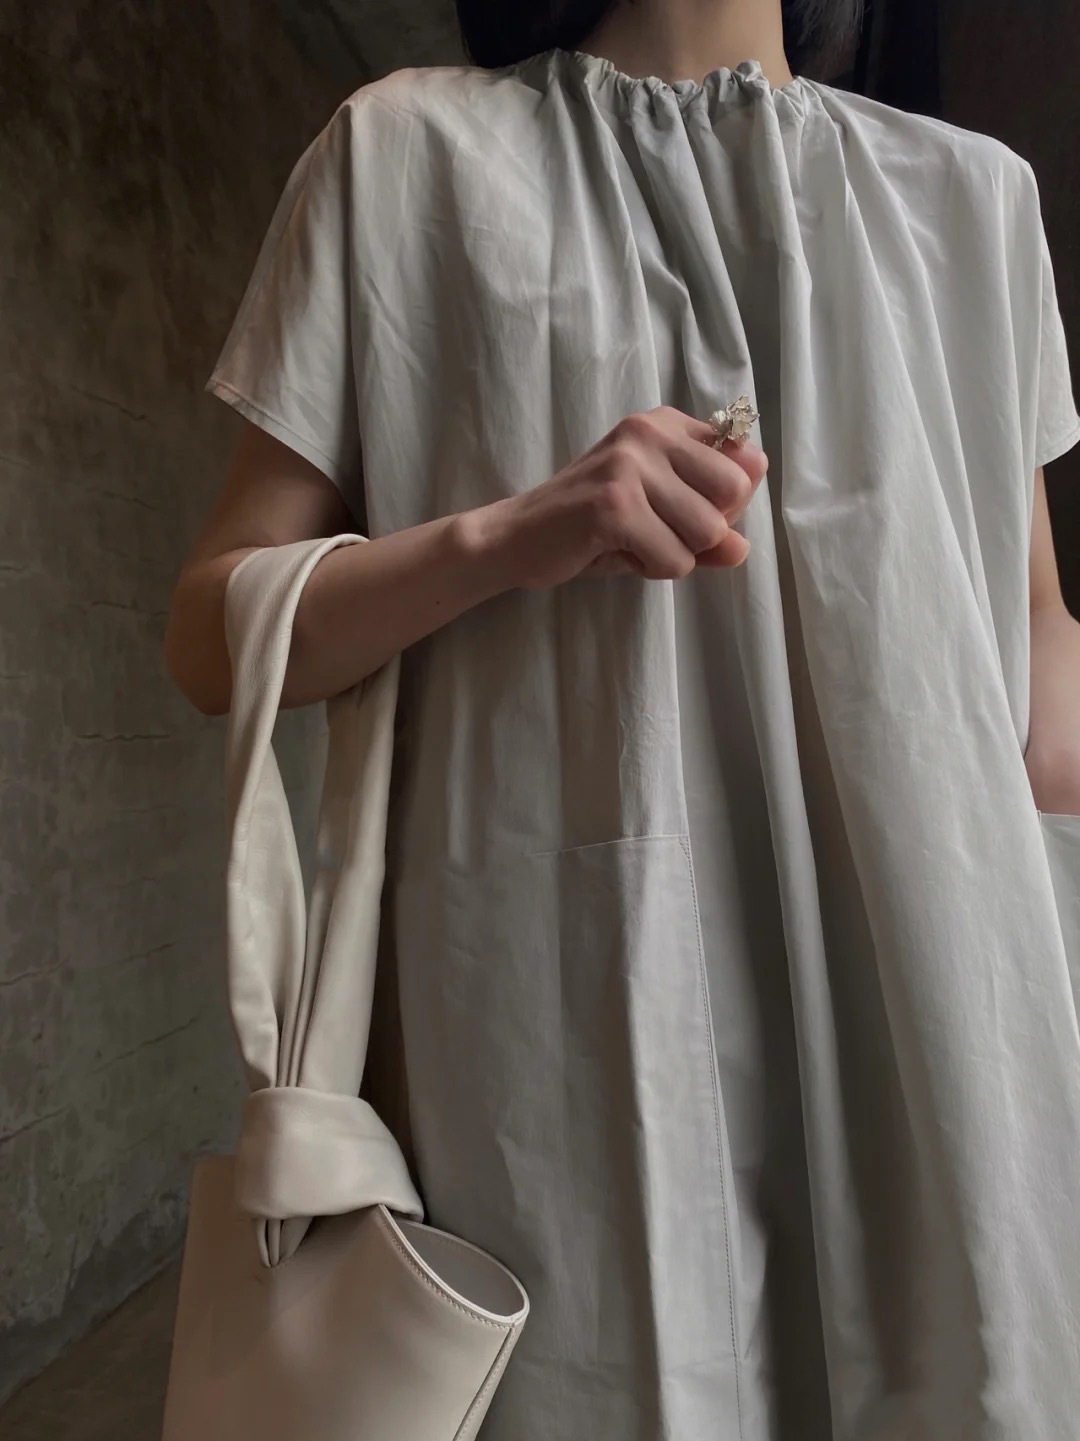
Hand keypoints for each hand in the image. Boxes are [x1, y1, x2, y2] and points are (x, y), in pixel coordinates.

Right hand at [485, 405, 767, 590]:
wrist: (516, 537)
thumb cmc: (589, 527)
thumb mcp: (657, 517)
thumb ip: (707, 528)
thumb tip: (743, 548)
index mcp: (665, 424)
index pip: (745, 462)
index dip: (725, 504)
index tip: (680, 510)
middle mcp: (650, 432)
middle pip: (734, 493)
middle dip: (705, 531)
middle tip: (658, 532)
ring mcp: (630, 465)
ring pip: (708, 531)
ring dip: (677, 555)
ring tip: (634, 542)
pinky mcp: (614, 505)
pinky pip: (675, 558)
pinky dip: (653, 570)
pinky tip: (617, 552)